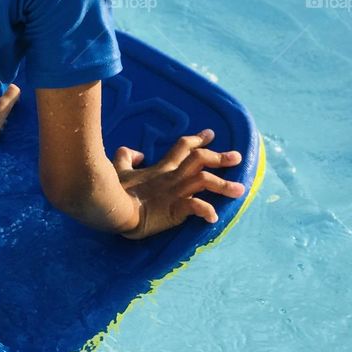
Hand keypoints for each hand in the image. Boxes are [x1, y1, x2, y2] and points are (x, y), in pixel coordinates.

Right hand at [114, 128, 244, 239]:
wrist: (112, 207)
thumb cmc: (114, 189)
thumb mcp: (118, 168)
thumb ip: (126, 156)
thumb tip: (136, 152)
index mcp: (161, 168)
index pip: (183, 147)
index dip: (198, 139)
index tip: (211, 134)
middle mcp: (172, 177)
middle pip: (200, 160)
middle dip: (220, 157)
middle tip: (238, 157)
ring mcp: (174, 192)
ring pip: (204, 181)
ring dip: (223, 185)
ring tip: (240, 190)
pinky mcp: (173, 210)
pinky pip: (193, 207)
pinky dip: (205, 210)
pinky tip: (213, 217)